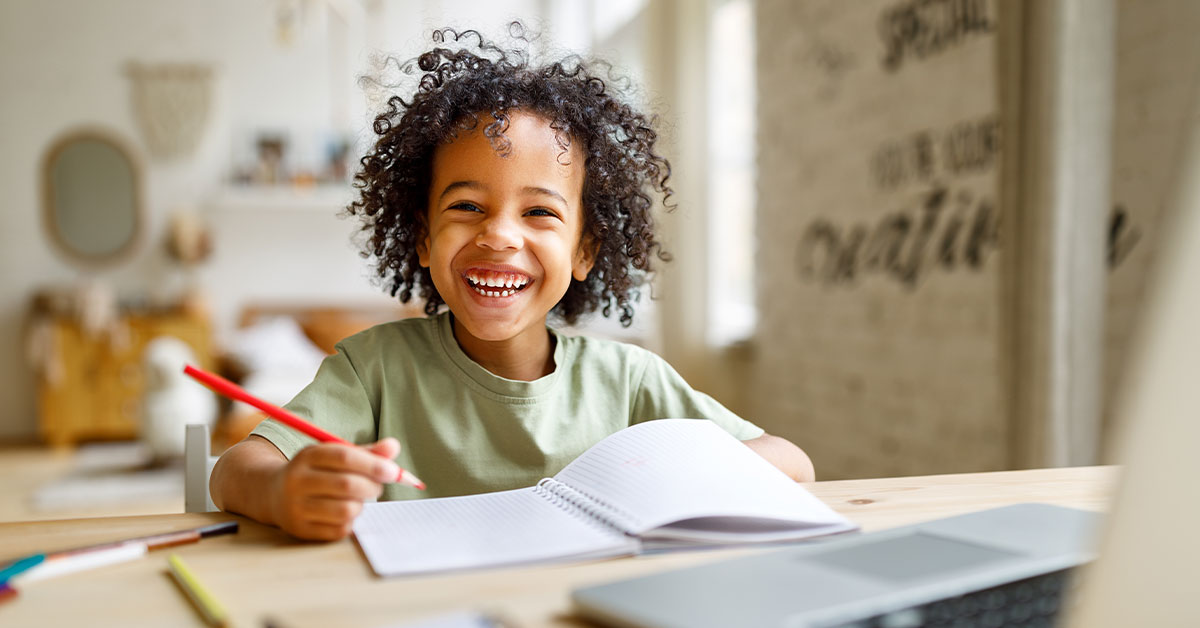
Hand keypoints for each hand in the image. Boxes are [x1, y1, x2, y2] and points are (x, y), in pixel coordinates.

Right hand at [269, 438, 400, 540]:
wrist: (273, 494)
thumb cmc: (316, 472)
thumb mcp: (334, 455)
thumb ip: (366, 452)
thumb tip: (394, 447)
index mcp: (307, 456)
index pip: (344, 457)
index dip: (373, 464)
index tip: (393, 471)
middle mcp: (297, 481)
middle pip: (347, 485)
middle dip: (372, 487)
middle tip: (378, 487)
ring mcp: (296, 507)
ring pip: (346, 510)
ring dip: (361, 505)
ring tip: (358, 500)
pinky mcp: (300, 530)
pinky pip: (339, 529)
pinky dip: (351, 522)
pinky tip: (344, 513)